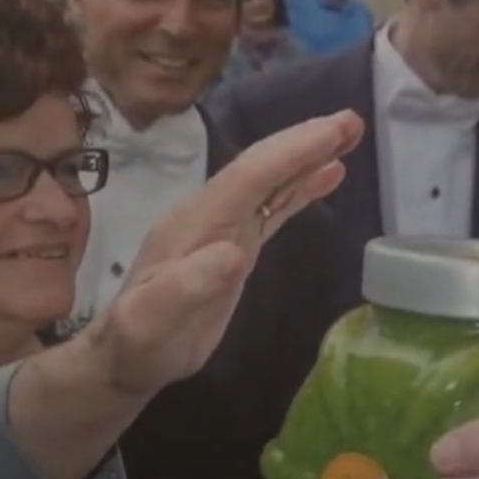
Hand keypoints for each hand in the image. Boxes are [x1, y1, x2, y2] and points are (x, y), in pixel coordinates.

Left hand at [91, 111, 362, 395]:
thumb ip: (188, 286)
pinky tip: (329, 173)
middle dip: (304, 142)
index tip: (331, 132)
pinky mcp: (236, 247)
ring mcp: (222, 229)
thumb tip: (233, 252)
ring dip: (307, 157)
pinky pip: (272, 207)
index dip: (289, 153)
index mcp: (193, 223)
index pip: (246, 177)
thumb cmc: (140, 342)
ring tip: (349, 134)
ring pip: (269, 182)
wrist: (127, 358)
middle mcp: (209, 215)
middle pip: (260, 168)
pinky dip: (300, 188)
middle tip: (352, 120)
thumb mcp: (153, 320)